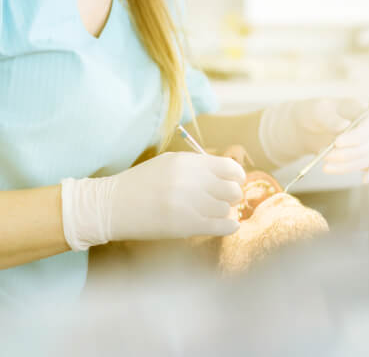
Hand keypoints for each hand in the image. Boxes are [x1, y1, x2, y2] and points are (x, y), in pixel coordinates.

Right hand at [60, 151, 245, 250]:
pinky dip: (229, 226)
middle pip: (232, 190)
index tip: (236, 181)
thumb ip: (198, 166)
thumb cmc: (141, 183)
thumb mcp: (170, 163)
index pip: (229, 167)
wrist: (111, 206)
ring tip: (213, 212)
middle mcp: (191, 181)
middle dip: (232, 195)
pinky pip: (220, 226)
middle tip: (224, 199)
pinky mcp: (185, 226)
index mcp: (188, 162)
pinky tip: (229, 226)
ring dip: (223, 211)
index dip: (237, 176)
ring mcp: (189, 204)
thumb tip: (228, 173)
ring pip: (225, 209)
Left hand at [258, 98, 368, 182]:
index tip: (337, 142)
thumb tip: (344, 125)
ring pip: (364, 159)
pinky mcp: (361, 155)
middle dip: (345, 155)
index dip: (355, 137)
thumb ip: (329, 117)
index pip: (368, 126)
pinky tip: (364, 180)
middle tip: (325, 157)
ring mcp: (366, 142)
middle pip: (366, 145)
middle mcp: (366, 127)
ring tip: (325, 166)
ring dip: (346, 166)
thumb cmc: (312, 114)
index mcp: (359, 110)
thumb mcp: (316, 111)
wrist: (306, 128)